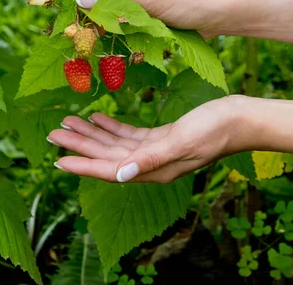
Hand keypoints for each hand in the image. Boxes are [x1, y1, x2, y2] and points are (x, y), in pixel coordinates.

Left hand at [48, 96, 250, 182]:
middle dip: (79, 146)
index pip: (110, 170)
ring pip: (115, 144)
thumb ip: (151, 159)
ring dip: (91, 134)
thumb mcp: (182, 141)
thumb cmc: (215, 129)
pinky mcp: (161, 137)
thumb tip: (121, 175)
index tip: (58, 161)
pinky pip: (129, 134)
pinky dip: (112, 126)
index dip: (83, 165)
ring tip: (68, 122)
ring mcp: (155, 150)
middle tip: (53, 134)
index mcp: (153, 169)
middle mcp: (150, 163)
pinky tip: (97, 118)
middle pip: (107, 156)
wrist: (239, 119)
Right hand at [75, 0, 245, 38]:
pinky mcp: (145, 5)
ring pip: (110, 8)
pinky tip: (127, 40)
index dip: (88, 4)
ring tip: (115, 41)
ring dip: (112, 25)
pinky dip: (123, 29)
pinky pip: (123, 17)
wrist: (223, 12)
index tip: (84, 28)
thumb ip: (114, 1)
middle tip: (98, 39)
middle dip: (99, 16)